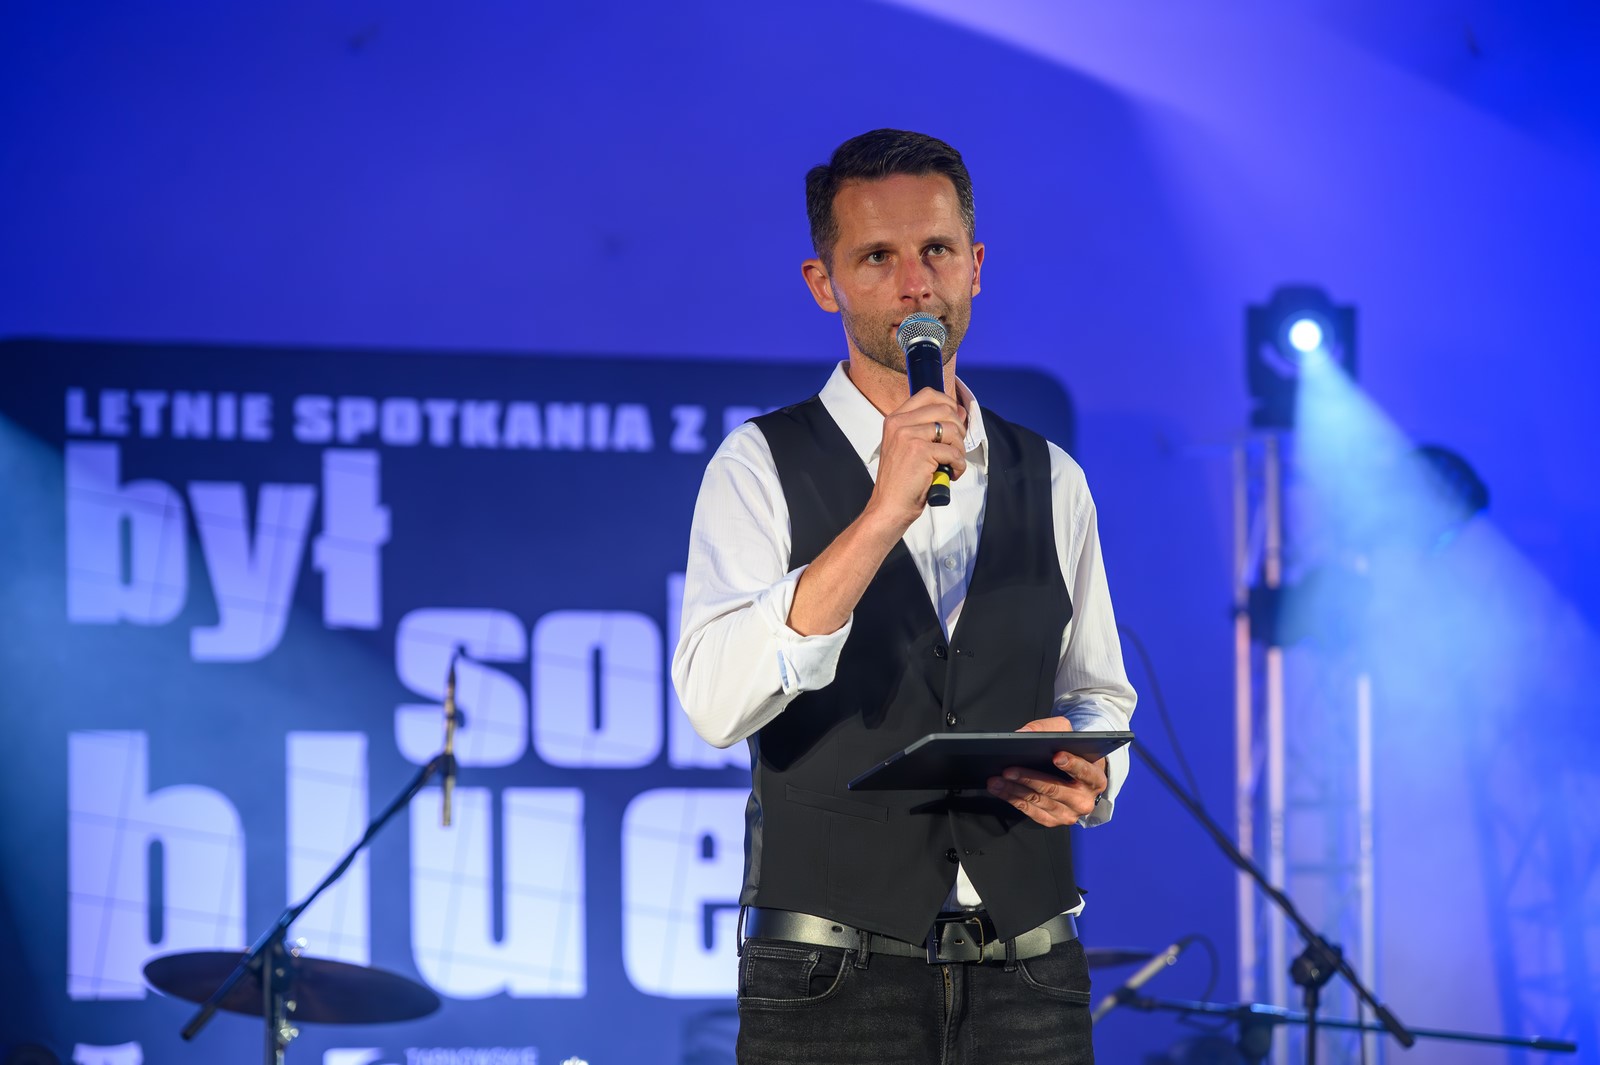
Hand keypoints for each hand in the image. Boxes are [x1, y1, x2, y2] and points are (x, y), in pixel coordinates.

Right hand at [865, 387, 967, 531]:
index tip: (955, 421)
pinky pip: (953, 452)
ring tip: (953, 463)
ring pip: (951, 430)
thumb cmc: (902, 481)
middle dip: (959, 429)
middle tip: (955, 448)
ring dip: (960, 449)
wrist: (889, 507)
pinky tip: (952, 474)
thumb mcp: (911, 447)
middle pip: (944, 409)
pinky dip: (959, 465)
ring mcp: (908, 435)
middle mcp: (899, 423)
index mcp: (895, 419)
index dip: (948, 404)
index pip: (928, 394)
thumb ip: (930, 428)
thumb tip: (960, 412)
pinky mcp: (920, 451)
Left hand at [986, 716, 1107, 826]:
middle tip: (1009, 769)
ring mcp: (1069, 813)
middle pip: (1054, 789)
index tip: (1056, 756)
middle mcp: (1085, 800)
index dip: (1071, 764)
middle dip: (1029, 778)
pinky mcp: (1053, 821)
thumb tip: (1023, 733)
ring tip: (996, 779)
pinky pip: (1030, 812)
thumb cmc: (1071, 752)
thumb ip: (1049, 728)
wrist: (1075, 775)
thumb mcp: (1066, 734)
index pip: (1085, 771)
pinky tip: (1000, 789)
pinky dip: (1013, 799)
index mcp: (1095, 778)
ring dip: (1014, 790)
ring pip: (1038, 801)